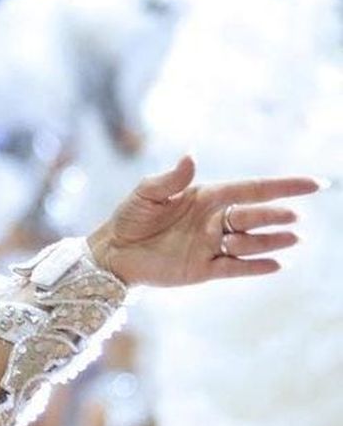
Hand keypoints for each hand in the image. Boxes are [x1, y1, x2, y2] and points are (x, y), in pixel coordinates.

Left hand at [87, 156, 317, 287]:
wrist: (112, 252)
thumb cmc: (130, 217)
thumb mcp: (147, 193)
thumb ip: (171, 178)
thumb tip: (192, 155)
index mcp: (208, 197)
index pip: (252, 189)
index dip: (283, 186)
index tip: (314, 185)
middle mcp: (215, 221)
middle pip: (253, 216)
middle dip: (274, 216)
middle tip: (292, 217)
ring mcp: (211, 246)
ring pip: (248, 243)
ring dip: (269, 241)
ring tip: (291, 238)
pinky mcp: (202, 269)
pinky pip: (233, 267)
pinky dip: (254, 266)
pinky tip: (276, 264)